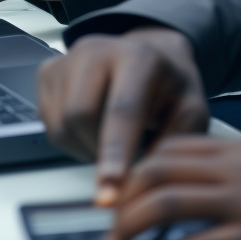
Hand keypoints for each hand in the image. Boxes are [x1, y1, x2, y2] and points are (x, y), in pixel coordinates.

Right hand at [37, 28, 208, 203]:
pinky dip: (70, 139)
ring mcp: (67, 58)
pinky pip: (49, 123)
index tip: (109, 189)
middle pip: (80, 116)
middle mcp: (96, 50)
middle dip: (99, 151)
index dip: (115, 152)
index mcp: (138, 57)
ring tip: (110, 138)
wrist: (151, 54)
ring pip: (62, 124)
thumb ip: (175, 144)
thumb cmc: (171, 87)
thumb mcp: (192, 111)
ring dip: (85, 147)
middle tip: (124, 155)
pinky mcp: (48, 71)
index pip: (122, 109)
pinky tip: (91, 128)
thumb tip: (142, 179)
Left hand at [107, 135, 240, 239]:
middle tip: (107, 219)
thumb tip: (200, 181)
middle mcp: (235, 168)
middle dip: (123, 193)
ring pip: (169, 200)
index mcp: (238, 148)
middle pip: (158, 168)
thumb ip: (235, 168)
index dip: (136, 165)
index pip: (170, 145)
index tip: (120, 188)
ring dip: (135, 222)